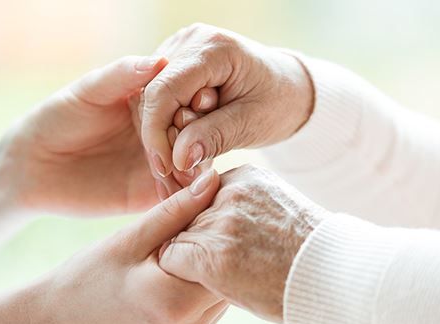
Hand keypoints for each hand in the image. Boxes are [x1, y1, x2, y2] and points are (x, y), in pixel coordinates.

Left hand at [0, 55, 194, 216]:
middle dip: (200, 140)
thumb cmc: (58, 118)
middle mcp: (163, 134)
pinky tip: (189, 196)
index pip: (187, 101)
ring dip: (197, 171)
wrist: (33, 166)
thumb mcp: (89, 90)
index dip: (194, 103)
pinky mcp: (152, 196)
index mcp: (154, 104)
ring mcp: (161, 166)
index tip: (199, 103)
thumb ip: (123, 74)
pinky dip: (187, 199)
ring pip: (193, 169)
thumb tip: (160, 60)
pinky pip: (178, 199)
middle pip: (197, 137)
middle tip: (196, 144)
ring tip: (193, 172)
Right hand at [22, 168, 226, 323]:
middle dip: (219, 249)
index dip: (221, 227)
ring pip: (219, 298)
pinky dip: (198, 292)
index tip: (212, 206)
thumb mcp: (128, 239)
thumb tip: (212, 180)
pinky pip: (204, 315)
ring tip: (189, 248)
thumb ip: (175, 211)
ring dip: (210, 271)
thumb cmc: (83, 277)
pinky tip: (179, 274)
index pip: (223, 257)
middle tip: (204, 223)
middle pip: (226, 280)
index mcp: (172, 303)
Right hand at [141, 23, 313, 176]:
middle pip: (153, 94)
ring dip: (167, 131)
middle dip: (164, 135)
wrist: (288, 88)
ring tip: (193, 153)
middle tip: (186, 167)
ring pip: (151, 98)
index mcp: (213, 48)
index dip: (156, 132)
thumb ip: (214, 138)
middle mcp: (191, 40)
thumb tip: (178, 158)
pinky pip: (158, 97)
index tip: (165, 167)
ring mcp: (181, 47)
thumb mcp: (252, 124)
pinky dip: (169, 123)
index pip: (164, 90)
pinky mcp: (176, 61)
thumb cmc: (277, 103)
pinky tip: (190, 138)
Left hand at [158, 165, 326, 322]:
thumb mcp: (277, 210)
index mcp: (244, 177)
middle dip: (196, 240)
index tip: (226, 244)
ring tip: (223, 275)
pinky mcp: (207, 252)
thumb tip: (212, 214)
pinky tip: (211, 283)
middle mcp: (226, 191)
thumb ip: (243, 205)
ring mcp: (216, 221)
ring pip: (176, 237)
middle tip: (224, 263)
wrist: (335, 278)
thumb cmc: (309, 253)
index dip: (206, 225)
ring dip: (190, 259)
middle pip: (186, 216)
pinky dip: (182, 274)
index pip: (200, 196)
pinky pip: (170, 259)